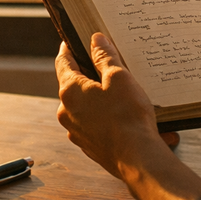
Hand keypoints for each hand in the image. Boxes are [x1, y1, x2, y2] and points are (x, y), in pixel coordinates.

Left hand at [55, 34, 165, 179]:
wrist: (137, 159)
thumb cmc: (128, 116)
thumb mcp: (119, 77)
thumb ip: (105, 56)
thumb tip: (95, 40)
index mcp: (70, 91)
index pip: (63, 62)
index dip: (68, 48)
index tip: (71, 40)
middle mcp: (67, 112)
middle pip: (74, 85)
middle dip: (89, 74)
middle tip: (106, 65)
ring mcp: (77, 131)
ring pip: (85, 106)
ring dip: (99, 98)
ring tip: (123, 94)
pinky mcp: (89, 146)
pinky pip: (95, 124)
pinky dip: (107, 117)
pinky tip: (127, 116)